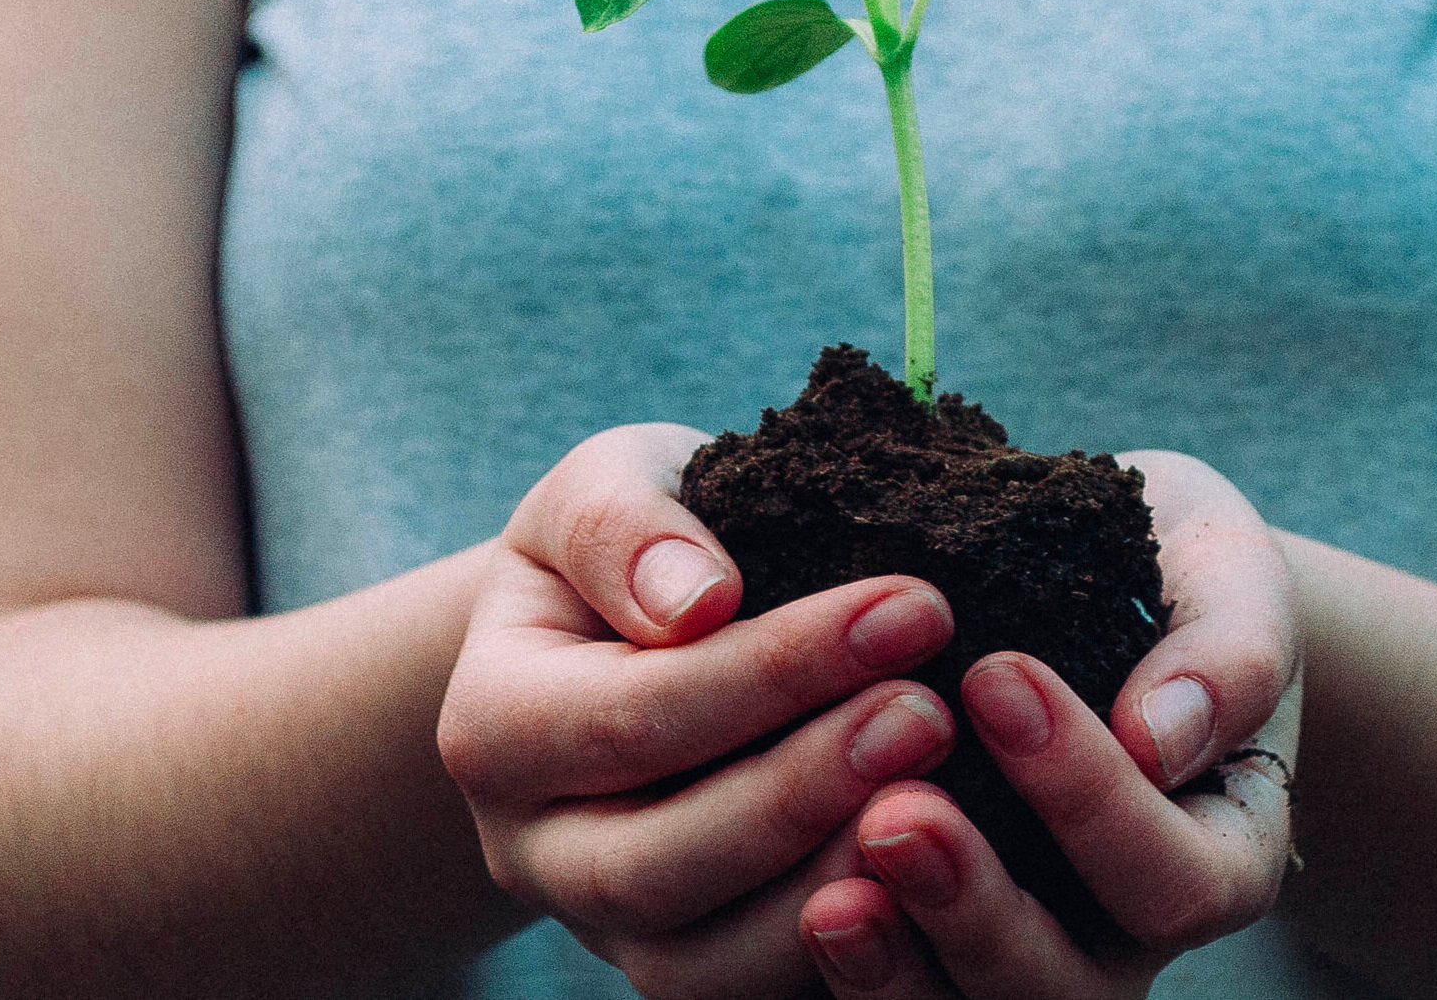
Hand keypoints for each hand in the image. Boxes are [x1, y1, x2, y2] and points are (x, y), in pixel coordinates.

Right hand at [437, 423, 959, 998]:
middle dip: (806, 789)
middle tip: (931, 713)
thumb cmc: (633, 548)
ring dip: (829, 886)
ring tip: (943, 798)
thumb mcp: (604, 487)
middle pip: (658, 862)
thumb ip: (625, 526)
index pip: (637, 714)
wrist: (623, 633)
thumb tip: (697, 598)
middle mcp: (531, 849)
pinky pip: (755, 994)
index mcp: (493, 725)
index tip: (914, 606)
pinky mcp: (684, 965)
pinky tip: (935, 880)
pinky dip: (845, 956)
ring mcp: (603, 927)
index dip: (780, 669)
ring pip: (703, 964)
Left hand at [795, 449, 1300, 997]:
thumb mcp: (1224, 572)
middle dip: (978, 910)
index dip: (1091, 800)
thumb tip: (1159, 738)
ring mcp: (1025, 955)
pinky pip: (895, 997)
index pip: (1176, 880)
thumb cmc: (1172, 569)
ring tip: (831, 901)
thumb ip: (1228, 651)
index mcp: (1218, 852)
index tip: (996, 674)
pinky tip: (802, 911)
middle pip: (1067, 990)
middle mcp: (1125, 934)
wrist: (1094, 575)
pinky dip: (849, 972)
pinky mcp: (934, 948)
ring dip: (898, 972)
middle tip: (896, 815)